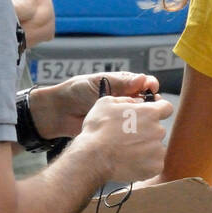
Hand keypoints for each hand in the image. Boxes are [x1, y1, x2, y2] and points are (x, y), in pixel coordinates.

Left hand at [35, 72, 161, 139]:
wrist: (59, 113)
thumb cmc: (75, 92)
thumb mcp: (97, 83)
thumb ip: (119, 83)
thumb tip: (143, 79)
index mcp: (121, 84)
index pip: (143, 84)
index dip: (150, 85)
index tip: (152, 88)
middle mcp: (124, 100)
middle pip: (147, 102)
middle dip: (152, 104)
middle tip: (150, 106)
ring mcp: (121, 117)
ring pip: (141, 118)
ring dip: (145, 119)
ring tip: (143, 120)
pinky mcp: (116, 131)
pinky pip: (130, 133)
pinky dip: (136, 133)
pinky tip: (137, 133)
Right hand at [71, 93, 173, 184]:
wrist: (95, 158)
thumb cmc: (98, 129)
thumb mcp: (107, 103)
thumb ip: (126, 99)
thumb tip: (135, 102)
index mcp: (150, 113)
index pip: (167, 108)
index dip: (159, 110)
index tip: (151, 115)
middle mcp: (158, 131)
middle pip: (158, 130)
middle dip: (147, 132)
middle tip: (129, 137)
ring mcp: (158, 151)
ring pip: (156, 147)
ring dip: (146, 148)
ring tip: (127, 151)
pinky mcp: (155, 168)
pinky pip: (154, 164)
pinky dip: (145, 164)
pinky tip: (131, 161)